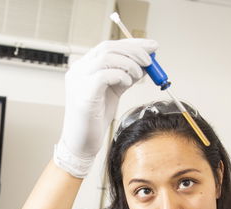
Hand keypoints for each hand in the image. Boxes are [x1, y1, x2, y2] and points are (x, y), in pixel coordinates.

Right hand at [54, 38, 158, 177]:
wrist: (81, 143)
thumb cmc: (95, 119)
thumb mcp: (114, 92)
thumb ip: (126, 76)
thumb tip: (144, 64)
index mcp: (84, 67)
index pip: (108, 46)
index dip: (132, 44)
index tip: (151, 47)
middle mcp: (78, 70)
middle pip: (108, 47)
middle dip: (134, 50)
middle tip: (151, 60)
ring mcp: (78, 81)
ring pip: (106, 57)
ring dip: (129, 63)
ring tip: (139, 75)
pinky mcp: (83, 94)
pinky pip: (104, 75)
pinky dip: (121, 75)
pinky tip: (127, 83)